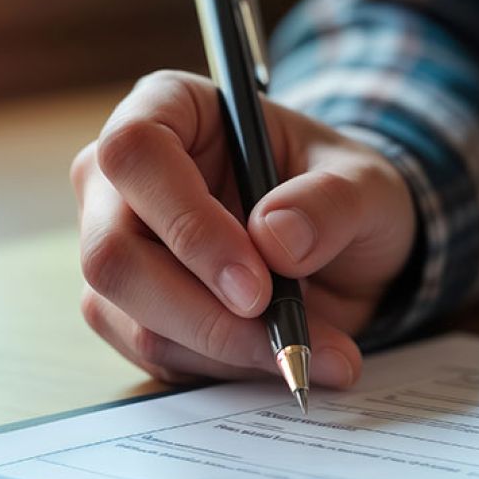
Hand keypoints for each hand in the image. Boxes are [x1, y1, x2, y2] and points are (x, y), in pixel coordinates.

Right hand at [70, 70, 415, 387]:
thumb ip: (331, 203)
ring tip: (307, 350)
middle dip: (200, 308)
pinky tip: (279, 355)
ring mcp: (122, 249)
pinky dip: (222, 368)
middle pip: (113, 252)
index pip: (136, 153)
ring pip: (131, 317)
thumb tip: (275, 238)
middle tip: (281, 335)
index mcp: (170, 110)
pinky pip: (155, 354)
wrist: (347, 252)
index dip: (186, 223)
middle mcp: (124, 181)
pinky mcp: (133, 311)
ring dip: (223, 348)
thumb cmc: (342, 195)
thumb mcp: (365, 185)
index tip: (254, 283)